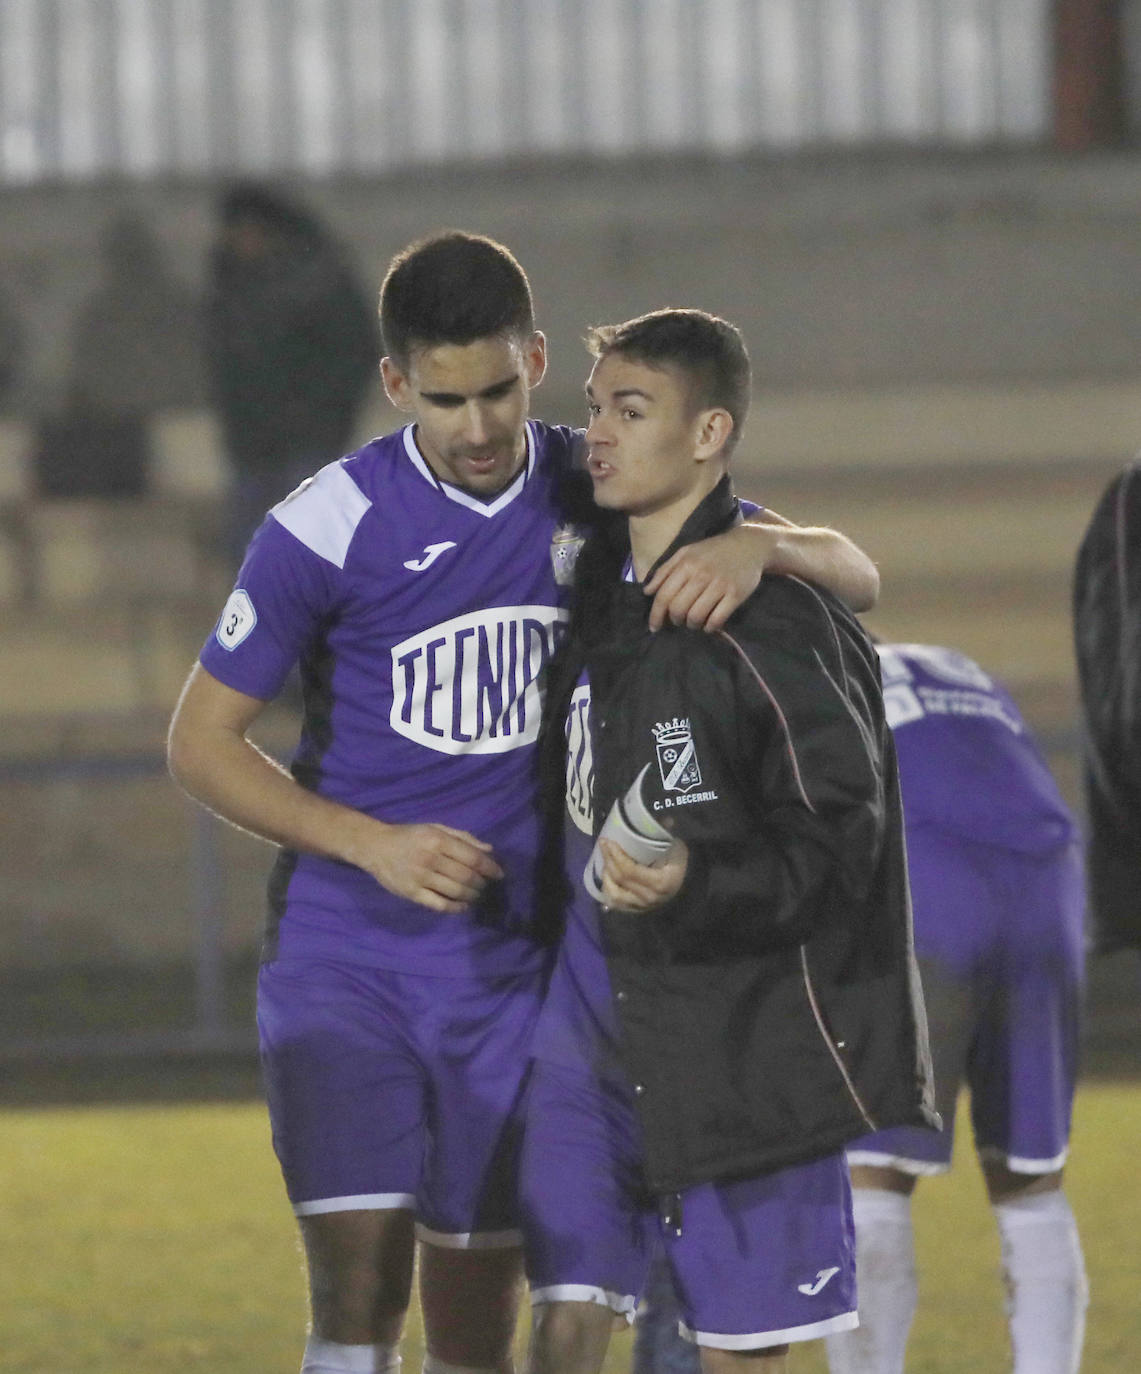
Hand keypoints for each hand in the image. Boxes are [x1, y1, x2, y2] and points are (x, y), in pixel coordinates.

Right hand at [355, 821, 503, 912]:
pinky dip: (456, 908)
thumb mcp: (436, 828)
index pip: (472, 857)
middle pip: (466, 877)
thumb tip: (489, 849)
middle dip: (482, 883)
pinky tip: (464, 906)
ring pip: (456, 892)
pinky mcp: (412, 894)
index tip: (499, 874)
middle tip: (486, 885)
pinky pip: (440, 905)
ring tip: (476, 895)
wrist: (375, 847)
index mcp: (438, 840)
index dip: (490, 868)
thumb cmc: (409, 836)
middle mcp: (430, 859)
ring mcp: (420, 878)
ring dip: (472, 896)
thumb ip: (463, 838)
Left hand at [597, 837, 688, 912]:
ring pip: (614, 894)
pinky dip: (608, 890)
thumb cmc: (680, 864)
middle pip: (620, 879)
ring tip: (606, 862)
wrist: (688, 888)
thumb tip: (662, 817)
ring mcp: (642, 907)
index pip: (630, 870)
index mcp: (660, 882)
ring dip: (606, 876)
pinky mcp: (637, 910)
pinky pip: (616, 904)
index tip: (608, 841)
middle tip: (603, 844)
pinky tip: (607, 878)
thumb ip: (667, 834)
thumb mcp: (677, 848)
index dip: (616, 856)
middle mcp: (650, 897)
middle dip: (608, 859)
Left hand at [644, 526, 774, 631]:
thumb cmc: (713, 550)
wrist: (749, 545)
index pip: (664, 595)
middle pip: (678, 608)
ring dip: (691, 625)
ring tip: (693, 622)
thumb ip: (665, 570)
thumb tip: (647, 591)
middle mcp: (701, 574)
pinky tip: (709, 625)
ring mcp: (720, 585)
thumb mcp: (686, 552)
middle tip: (678, 620)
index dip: (656, 615)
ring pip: (696, 616)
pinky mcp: (735, 595)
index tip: (654, 627)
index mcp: (686, 564)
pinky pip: (717, 619)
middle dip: (675, 620)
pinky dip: (710, 627)